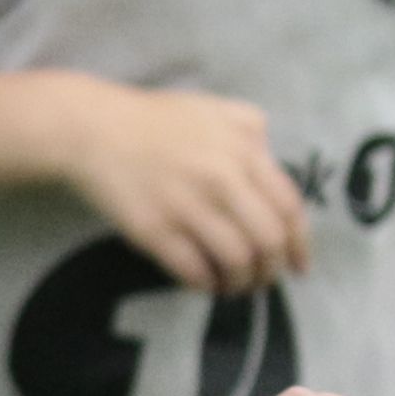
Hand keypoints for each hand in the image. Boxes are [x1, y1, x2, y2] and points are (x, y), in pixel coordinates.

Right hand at [44, 73, 307, 295]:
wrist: (94, 130)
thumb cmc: (156, 120)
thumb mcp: (216, 109)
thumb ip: (253, 133)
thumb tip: (272, 170)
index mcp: (243, 150)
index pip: (288, 206)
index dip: (300, 244)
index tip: (299, 267)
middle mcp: (222, 180)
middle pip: (267, 241)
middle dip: (270, 270)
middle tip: (261, 281)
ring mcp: (188, 206)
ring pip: (235, 261)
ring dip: (239, 283)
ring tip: (232, 286)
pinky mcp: (155, 231)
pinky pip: (194, 270)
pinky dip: (206, 284)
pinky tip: (203, 284)